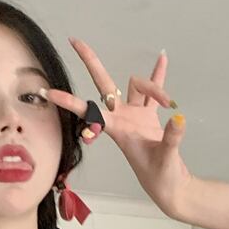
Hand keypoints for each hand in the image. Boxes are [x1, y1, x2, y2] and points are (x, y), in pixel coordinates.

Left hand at [45, 38, 193, 218]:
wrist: (169, 186)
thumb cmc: (161, 178)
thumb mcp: (166, 160)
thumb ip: (171, 139)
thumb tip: (179, 117)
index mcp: (118, 130)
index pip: (89, 112)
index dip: (70, 102)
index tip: (49, 92)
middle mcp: (122, 118)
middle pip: (104, 84)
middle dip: (91, 62)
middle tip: (75, 41)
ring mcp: (135, 115)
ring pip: (138, 86)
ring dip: (154, 85)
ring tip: (169, 102)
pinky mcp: (150, 117)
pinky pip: (153, 91)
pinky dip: (158, 76)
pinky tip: (162, 58)